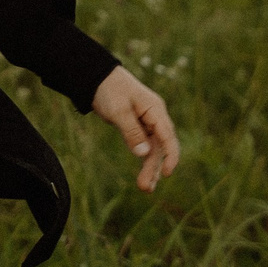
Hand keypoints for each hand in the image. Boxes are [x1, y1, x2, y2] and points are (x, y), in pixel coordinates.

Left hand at [92, 66, 179, 192]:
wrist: (96, 77)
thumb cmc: (109, 90)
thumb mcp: (119, 110)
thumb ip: (131, 131)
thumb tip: (144, 154)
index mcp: (155, 110)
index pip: (167, 135)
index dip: (170, 155)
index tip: (166, 173)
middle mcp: (155, 117)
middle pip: (160, 146)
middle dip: (154, 167)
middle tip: (144, 188)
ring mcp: (148, 123)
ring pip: (154, 149)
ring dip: (150, 168)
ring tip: (145, 189)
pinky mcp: (138, 127)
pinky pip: (145, 147)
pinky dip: (144, 161)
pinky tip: (145, 178)